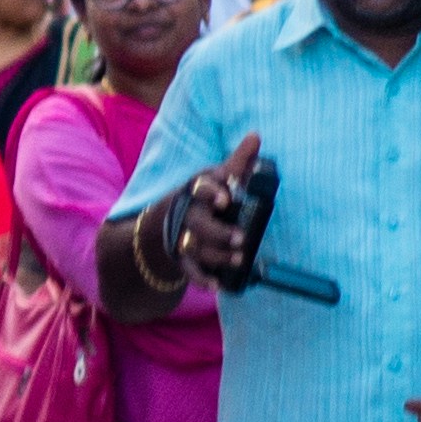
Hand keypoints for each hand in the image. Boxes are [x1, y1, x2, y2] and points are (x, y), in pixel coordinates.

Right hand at [172, 133, 267, 286]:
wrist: (164, 223)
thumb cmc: (201, 197)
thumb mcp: (215, 177)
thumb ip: (237, 162)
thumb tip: (256, 135)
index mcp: (196, 191)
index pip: (199, 188)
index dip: (211, 193)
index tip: (226, 198)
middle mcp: (187, 214)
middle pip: (198, 223)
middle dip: (218, 232)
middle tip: (241, 238)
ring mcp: (182, 237)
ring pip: (196, 248)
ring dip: (217, 256)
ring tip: (239, 260)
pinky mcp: (182, 258)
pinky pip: (189, 271)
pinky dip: (203, 279)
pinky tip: (218, 286)